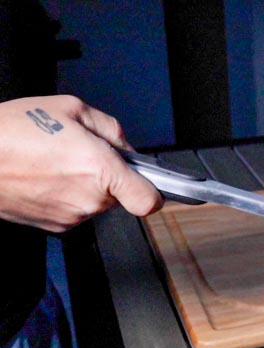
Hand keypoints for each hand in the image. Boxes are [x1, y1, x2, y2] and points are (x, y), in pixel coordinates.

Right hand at [0, 95, 163, 231]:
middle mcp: (89, 199)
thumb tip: (127, 148)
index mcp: (101, 170)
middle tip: (81, 153)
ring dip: (84, 184)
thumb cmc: (13, 131)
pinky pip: (73, 209)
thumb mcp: (71, 108)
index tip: (148, 181)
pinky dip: (65, 194)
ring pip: (95, 202)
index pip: (149, 200)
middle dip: (109, 175)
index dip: (153, 191)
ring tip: (54, 161)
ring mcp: (70, 216)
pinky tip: (44, 175)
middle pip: (120, 195)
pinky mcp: (53, 225)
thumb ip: (111, 129)